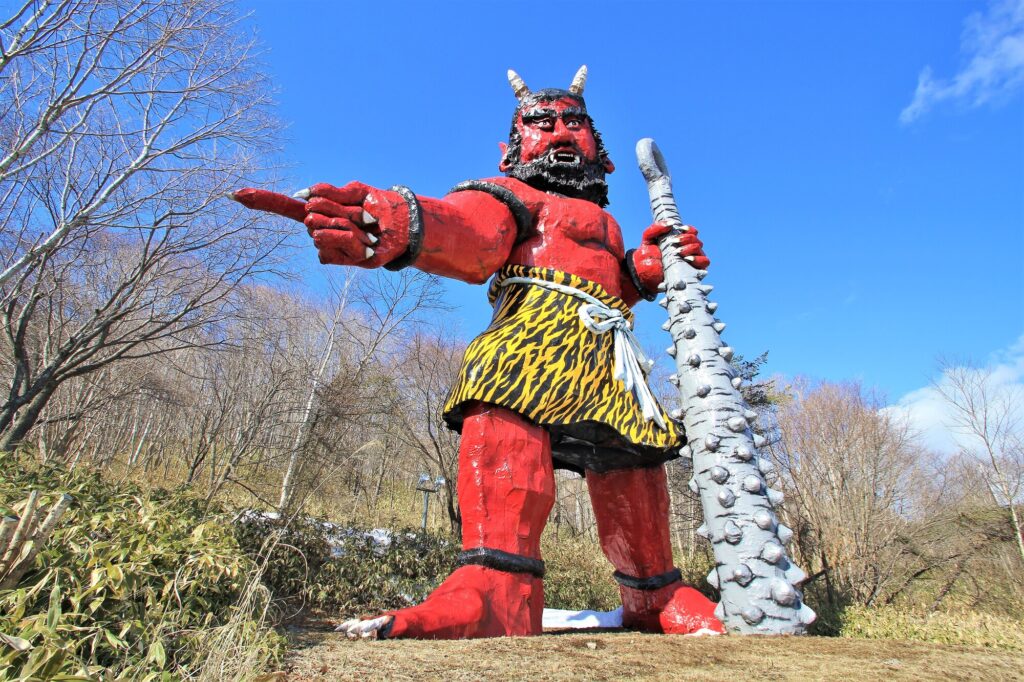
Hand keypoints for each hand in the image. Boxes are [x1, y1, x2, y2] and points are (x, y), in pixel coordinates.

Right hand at [230, 182, 410, 267]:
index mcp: (319, 210)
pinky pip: (331, 240)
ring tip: (364, 230)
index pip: (284, 206)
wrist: (402, 228)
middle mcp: (316, 229)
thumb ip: (330, 192)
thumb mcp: (355, 193)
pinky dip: (350, 237)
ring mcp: (325, 245)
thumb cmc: (379, 209)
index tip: (235, 195)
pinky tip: (364, 243)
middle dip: (337, 209)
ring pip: (320, 228)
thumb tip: (303, 195)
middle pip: (310, 212)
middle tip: (361, 216)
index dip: (261, 201)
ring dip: (346, 224)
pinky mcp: (336, 258)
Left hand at [632, 223, 709, 292]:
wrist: (643, 274)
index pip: (692, 232)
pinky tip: (687, 259)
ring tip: (677, 252)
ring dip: (690, 248)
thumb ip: (656, 228)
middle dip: (686, 239)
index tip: (680, 229)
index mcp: (680, 241)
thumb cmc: (646, 256)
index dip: (688, 229)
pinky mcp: (694, 271)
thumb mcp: (648, 239)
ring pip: (699, 249)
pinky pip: (704, 262)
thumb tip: (671, 223)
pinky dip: (698, 259)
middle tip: (673, 243)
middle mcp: (688, 250)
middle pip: (696, 239)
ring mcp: (692, 261)